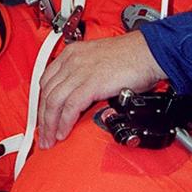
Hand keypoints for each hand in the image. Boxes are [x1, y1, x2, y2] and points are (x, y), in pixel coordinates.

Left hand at [37, 32, 164, 147]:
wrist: (149, 52)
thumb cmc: (131, 57)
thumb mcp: (98, 61)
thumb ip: (85, 76)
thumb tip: (80, 98)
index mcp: (72, 54)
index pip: (46, 80)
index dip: (41, 102)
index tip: (43, 117)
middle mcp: (72, 61)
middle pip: (46, 93)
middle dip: (42, 117)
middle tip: (44, 135)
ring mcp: (80, 71)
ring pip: (54, 102)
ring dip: (49, 124)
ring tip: (51, 140)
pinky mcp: (91, 83)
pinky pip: (70, 107)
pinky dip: (64, 122)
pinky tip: (63, 132)